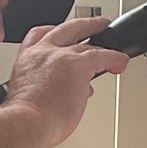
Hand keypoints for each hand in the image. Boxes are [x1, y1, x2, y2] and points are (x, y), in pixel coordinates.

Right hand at [3, 16, 130, 144]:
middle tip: (97, 24)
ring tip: (113, 50)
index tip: (61, 33)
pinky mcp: (79, 65)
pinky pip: (103, 56)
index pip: (39, 36)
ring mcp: (61, 56)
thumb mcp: (28, 97)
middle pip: (67, 29)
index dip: (53, 32)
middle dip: (85, 25)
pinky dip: (114, 59)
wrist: (28, 123)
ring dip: (103, 45)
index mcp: (27, 60)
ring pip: (87, 44)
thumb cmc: (25, 119)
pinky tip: (120, 62)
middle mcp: (43, 53)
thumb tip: (66, 93)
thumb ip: (47, 89)